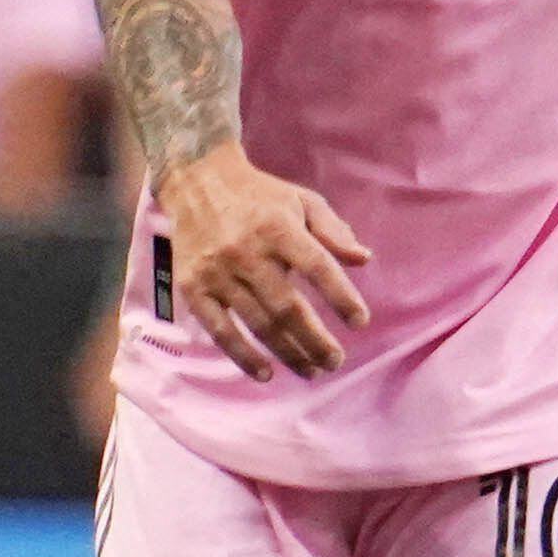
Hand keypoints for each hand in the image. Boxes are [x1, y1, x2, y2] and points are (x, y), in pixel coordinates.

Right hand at [159, 144, 372, 379]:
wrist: (196, 182)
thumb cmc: (259, 196)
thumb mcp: (301, 200)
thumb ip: (333, 230)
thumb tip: (364, 259)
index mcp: (278, 227)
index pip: (317, 266)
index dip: (340, 295)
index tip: (360, 321)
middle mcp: (247, 251)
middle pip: (287, 306)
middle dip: (315, 339)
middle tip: (336, 361)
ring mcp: (217, 272)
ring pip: (258, 323)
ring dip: (288, 353)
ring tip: (312, 371)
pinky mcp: (193, 288)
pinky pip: (220, 330)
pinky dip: (243, 356)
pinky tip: (266, 374)